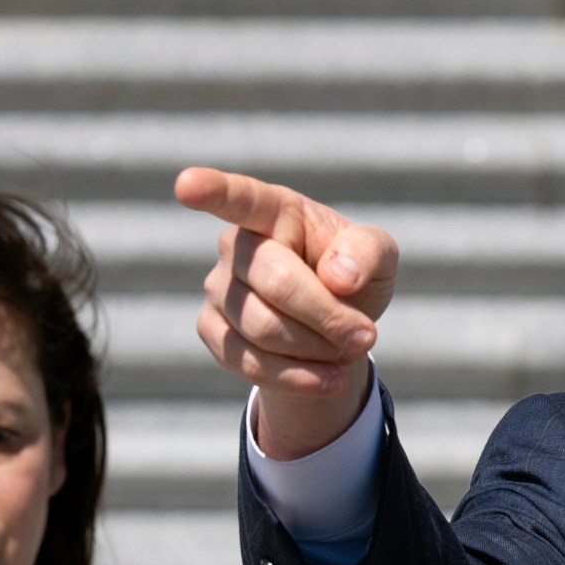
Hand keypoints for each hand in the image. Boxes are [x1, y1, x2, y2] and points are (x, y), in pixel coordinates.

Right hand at [179, 167, 397, 460]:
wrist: (333, 325)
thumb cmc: (353, 274)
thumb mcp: (378, 256)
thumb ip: (367, 252)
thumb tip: (339, 277)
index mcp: (274, 211)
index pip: (240, 198)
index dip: (212, 190)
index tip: (186, 184)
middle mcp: (235, 246)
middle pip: (277, 284)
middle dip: (329, 316)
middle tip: (367, 335)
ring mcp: (217, 289)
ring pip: (264, 329)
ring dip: (318, 349)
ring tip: (348, 349)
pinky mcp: (212, 331)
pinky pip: (248, 363)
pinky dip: (297, 377)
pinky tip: (328, 379)